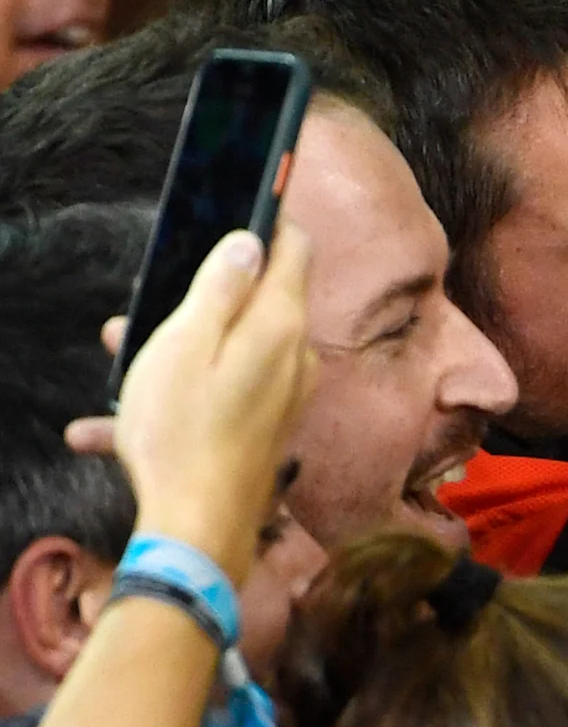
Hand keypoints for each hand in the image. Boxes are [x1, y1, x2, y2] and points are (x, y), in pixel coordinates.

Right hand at [93, 226, 316, 582]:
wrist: (197, 528)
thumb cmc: (183, 433)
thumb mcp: (185, 343)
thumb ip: (220, 288)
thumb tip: (252, 240)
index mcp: (280, 327)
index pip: (294, 250)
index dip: (269, 219)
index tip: (243, 198)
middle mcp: (295, 357)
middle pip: (259, 296)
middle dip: (203, 287)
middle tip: (153, 292)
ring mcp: (285, 394)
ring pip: (228, 345)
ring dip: (176, 342)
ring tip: (120, 348)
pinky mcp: (265, 425)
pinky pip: (220, 390)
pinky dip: (177, 390)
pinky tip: (113, 422)